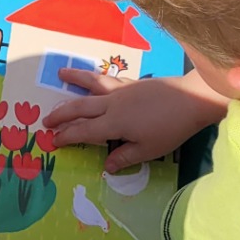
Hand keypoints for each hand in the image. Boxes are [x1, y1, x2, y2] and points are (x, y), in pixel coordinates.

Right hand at [45, 69, 226, 169]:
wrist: (193, 98)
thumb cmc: (171, 128)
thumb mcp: (149, 150)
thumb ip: (125, 157)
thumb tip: (106, 166)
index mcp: (113, 123)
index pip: (82, 131)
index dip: (66, 136)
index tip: (52, 141)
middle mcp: (112, 104)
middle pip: (80, 107)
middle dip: (61, 114)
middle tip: (46, 120)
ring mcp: (122, 90)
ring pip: (92, 84)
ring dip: (74, 79)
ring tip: (60, 73)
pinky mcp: (134, 83)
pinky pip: (109, 79)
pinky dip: (98, 77)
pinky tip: (96, 76)